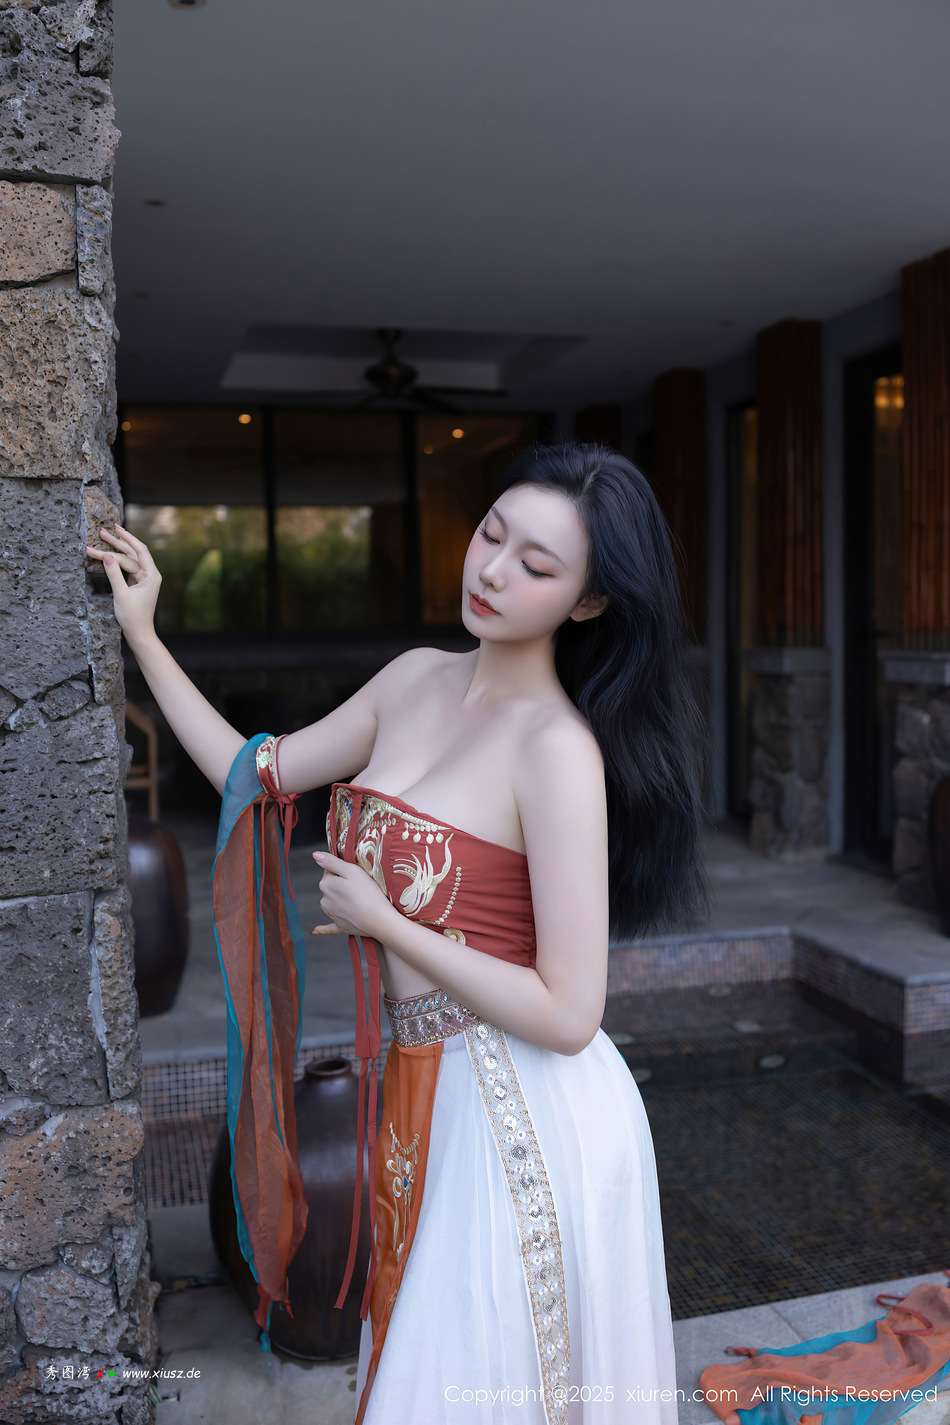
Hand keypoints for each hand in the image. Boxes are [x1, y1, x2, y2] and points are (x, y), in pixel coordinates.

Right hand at [85, 524, 161, 646]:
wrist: (138, 633)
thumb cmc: (132, 617)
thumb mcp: (121, 594)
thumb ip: (113, 574)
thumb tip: (107, 556)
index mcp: (151, 576)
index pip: (140, 550)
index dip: (128, 538)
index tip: (116, 529)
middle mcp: (150, 575)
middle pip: (132, 553)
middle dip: (117, 543)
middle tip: (102, 532)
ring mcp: (143, 579)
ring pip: (128, 560)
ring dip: (114, 551)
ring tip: (100, 540)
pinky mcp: (137, 583)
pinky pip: (126, 568)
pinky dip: (116, 561)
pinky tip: (107, 554)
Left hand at [311, 851, 394, 939]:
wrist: (378, 919)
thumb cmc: (368, 892)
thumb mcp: (351, 870)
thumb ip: (331, 861)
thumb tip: (315, 855)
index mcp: (326, 884)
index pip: (330, 871)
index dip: (343, 870)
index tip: (355, 874)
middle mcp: (324, 900)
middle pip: (332, 886)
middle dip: (342, 884)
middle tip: (360, 886)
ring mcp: (331, 914)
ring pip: (333, 901)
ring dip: (341, 899)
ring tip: (360, 899)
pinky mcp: (340, 926)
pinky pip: (329, 926)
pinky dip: (323, 928)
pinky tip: (316, 930)